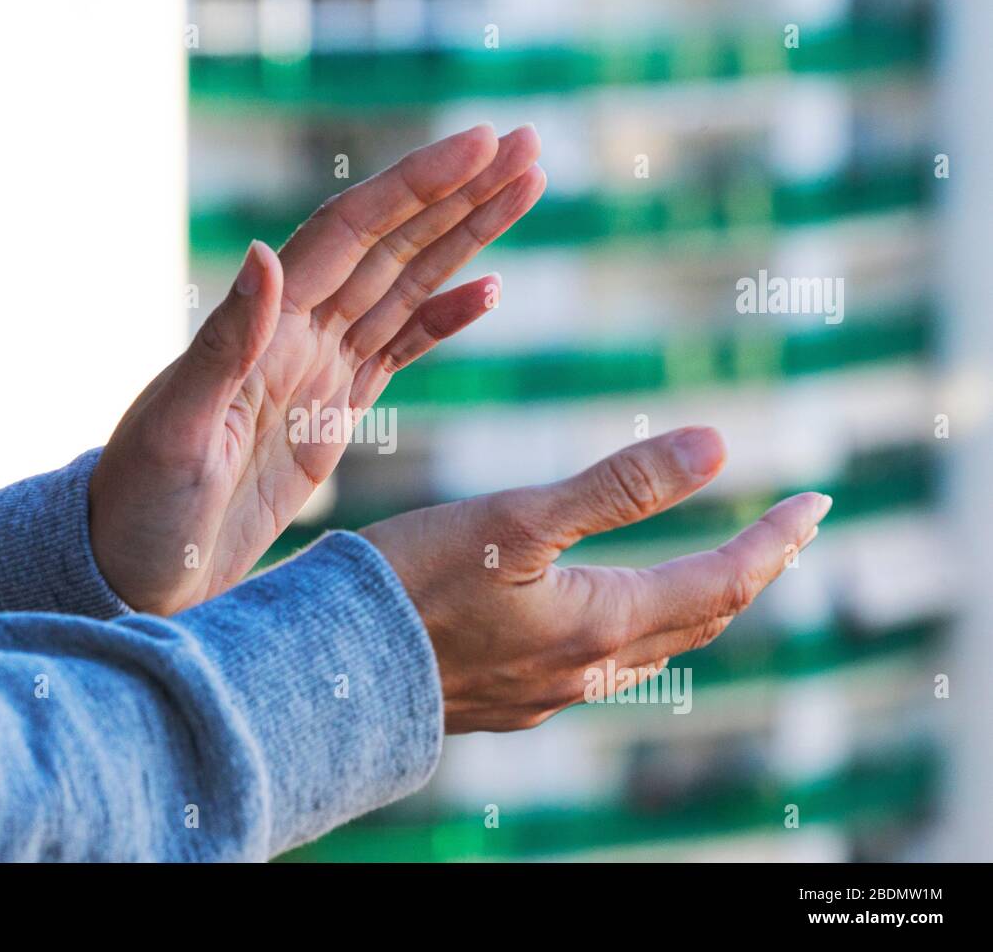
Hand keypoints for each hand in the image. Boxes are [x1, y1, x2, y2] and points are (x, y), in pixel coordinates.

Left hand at [90, 123, 545, 613]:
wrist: (138, 569)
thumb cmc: (140, 505)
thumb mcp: (175, 430)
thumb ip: (225, 345)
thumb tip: (262, 252)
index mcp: (264, 328)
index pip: (351, 233)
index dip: (415, 186)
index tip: (480, 145)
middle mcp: (296, 335)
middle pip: (392, 245)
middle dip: (460, 193)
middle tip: (528, 143)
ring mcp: (318, 371)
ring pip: (406, 286)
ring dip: (465, 238)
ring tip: (524, 188)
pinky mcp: (333, 414)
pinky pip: (400, 350)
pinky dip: (444, 318)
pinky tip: (487, 289)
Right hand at [360, 427, 831, 732]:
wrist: (329, 668)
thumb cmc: (413, 582)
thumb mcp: (517, 517)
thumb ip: (618, 485)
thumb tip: (718, 446)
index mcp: (601, 623)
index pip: (723, 583)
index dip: (776, 543)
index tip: (817, 504)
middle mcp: (589, 671)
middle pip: (700, 621)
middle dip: (751, 572)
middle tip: (786, 532)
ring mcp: (549, 693)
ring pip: (654, 649)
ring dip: (698, 605)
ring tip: (718, 568)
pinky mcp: (512, 701)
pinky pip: (603, 668)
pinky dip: (640, 629)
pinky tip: (615, 613)